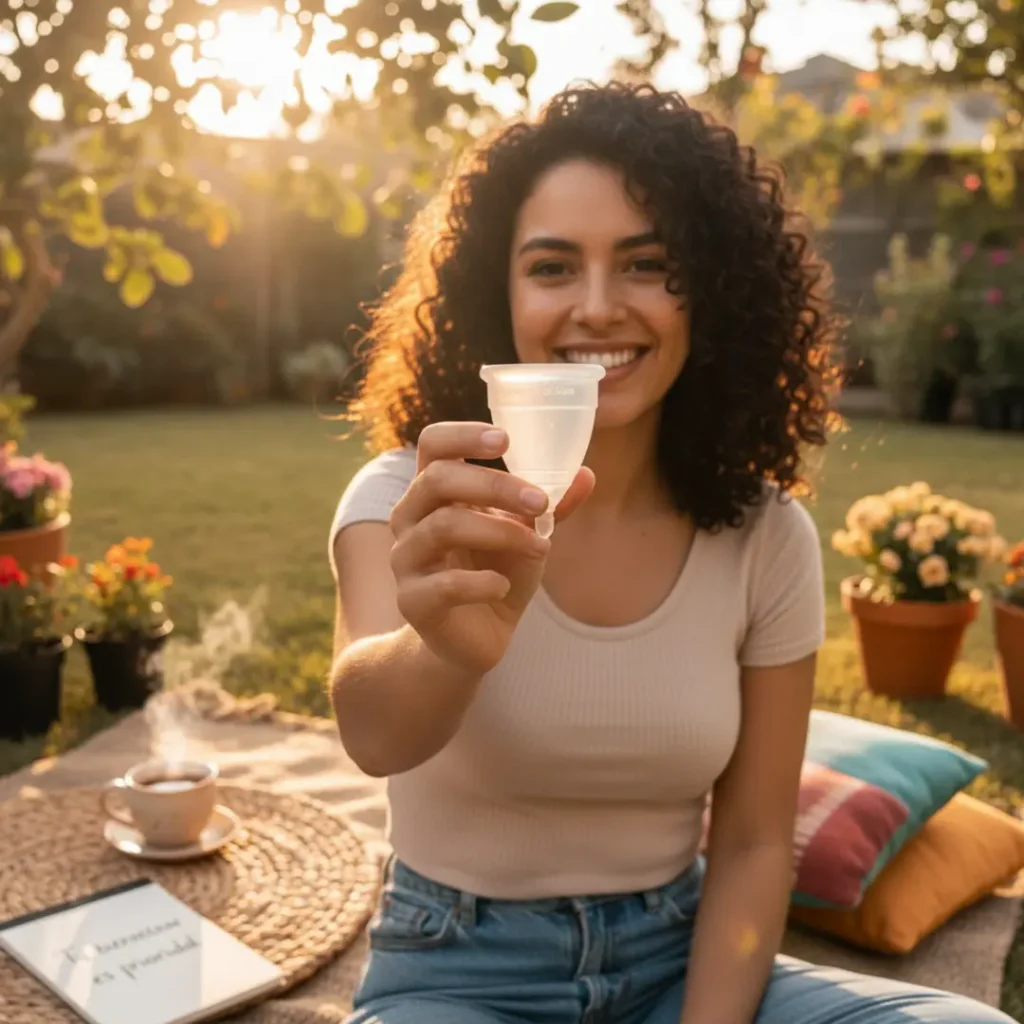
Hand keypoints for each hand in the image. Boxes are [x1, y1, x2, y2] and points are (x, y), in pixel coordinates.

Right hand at [388, 422, 593, 675]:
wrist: (475, 638)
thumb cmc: (496, 574)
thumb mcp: (527, 536)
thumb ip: (549, 507)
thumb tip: (586, 475)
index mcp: (434, 492)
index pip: (433, 445)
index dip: (463, 435)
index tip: (505, 440)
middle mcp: (410, 518)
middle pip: (437, 480)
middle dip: (494, 486)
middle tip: (539, 502)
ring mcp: (406, 559)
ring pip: (442, 527)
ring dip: (500, 532)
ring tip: (539, 547)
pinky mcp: (412, 601)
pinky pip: (444, 584)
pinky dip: (482, 583)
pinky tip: (504, 585)